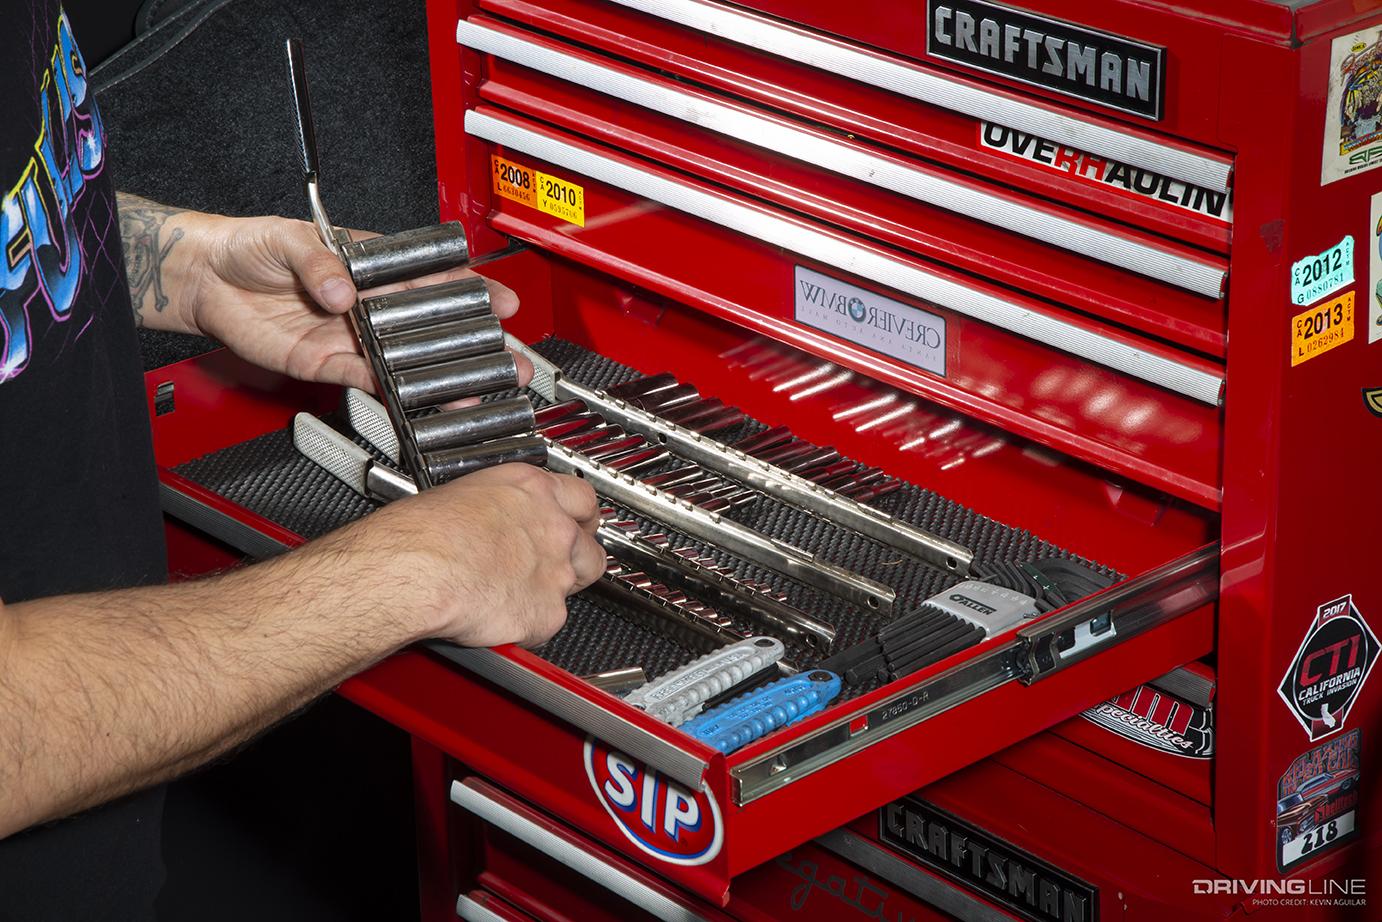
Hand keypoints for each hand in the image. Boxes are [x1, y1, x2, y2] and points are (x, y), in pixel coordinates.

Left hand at [118, 194, 528, 389]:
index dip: (470, 290)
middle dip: (473, 342)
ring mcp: (353, 336)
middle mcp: (371, 303)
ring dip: (444, 376)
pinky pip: (371, 381)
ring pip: (410, 359)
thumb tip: (341, 290)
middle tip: (508, 358)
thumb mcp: (287, 239)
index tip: (502, 301)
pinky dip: (397, 392)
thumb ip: (318, 262)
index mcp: (373, 267)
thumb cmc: (250, 247)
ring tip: (477, 389)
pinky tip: (427, 400)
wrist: (208, 280)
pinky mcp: (330, 364)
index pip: (431, 278)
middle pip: (432, 325)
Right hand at [363, 464, 604, 648]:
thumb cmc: (423, 533)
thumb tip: (496, 518)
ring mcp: (556, 572)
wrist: (416, 570)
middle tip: (551, 564)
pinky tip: (500, 616)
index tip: (577, 523)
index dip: (581, 516)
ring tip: (520, 593)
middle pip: (591, 546)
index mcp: (533, 490)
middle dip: (577, 558)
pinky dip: (527, 625)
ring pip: (576, 585)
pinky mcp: (546, 613)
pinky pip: (547, 623)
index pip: (583, 498)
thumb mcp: (467, 492)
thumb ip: (501, 506)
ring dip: (554, 591)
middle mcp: (554, 528)